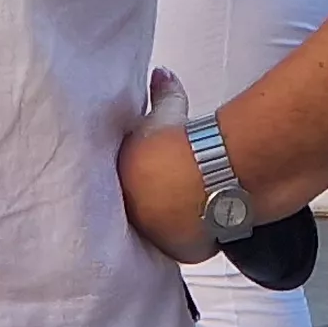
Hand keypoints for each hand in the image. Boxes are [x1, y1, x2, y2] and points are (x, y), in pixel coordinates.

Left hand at [117, 66, 217, 263]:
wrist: (207, 176)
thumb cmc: (179, 146)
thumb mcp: (167, 114)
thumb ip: (162, 94)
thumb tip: (162, 73)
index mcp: (120, 183)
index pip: (122, 183)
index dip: (136, 176)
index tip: (153, 169)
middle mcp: (132, 215)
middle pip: (139, 211)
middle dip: (148, 202)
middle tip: (170, 190)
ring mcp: (155, 237)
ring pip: (160, 232)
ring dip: (169, 223)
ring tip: (188, 207)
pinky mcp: (181, 253)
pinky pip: (185, 246)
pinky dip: (194, 236)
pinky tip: (204, 221)